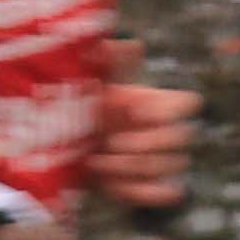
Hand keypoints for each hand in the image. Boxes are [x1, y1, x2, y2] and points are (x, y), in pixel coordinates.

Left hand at [88, 40, 198, 209]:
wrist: (51, 141)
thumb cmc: (73, 103)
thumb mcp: (83, 78)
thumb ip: (105, 60)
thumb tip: (133, 46)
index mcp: (153, 102)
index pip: (188, 104)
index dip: (168, 109)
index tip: (134, 110)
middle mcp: (159, 130)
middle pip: (180, 138)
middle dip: (145, 142)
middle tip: (109, 142)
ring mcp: (153, 160)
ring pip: (169, 166)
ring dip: (134, 165)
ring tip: (95, 161)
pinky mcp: (140, 186)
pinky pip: (159, 192)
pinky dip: (148, 193)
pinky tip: (122, 186)